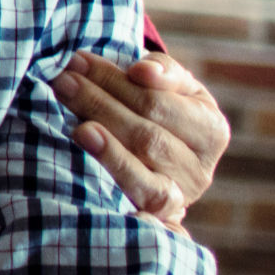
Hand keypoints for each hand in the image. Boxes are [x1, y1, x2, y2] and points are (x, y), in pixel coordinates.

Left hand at [52, 51, 228, 227]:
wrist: (162, 167)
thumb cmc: (164, 115)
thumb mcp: (174, 89)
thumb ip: (163, 72)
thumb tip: (142, 71)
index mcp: (212, 129)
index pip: (157, 100)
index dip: (116, 80)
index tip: (79, 61)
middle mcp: (202, 167)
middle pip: (146, 130)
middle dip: (99, 101)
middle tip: (62, 80)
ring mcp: (181, 195)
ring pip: (140, 159)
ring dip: (100, 135)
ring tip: (69, 109)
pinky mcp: (159, 214)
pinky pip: (140, 195)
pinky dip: (115, 169)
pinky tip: (86, 142)